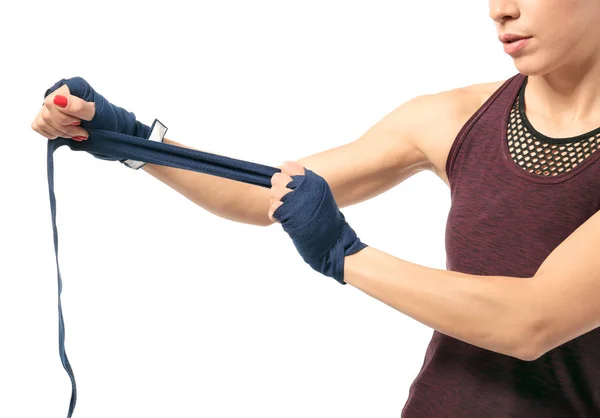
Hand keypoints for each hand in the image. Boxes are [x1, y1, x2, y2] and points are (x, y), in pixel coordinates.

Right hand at [40, 76, 152, 162]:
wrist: (110, 130)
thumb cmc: (106, 120)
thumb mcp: (97, 113)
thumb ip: (79, 106)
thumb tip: (58, 100)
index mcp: (73, 85)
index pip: (55, 103)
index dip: (67, 118)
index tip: (82, 122)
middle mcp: (59, 91)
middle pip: (48, 114)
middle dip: (66, 128)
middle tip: (82, 131)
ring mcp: (50, 104)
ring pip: (42, 121)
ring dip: (61, 133)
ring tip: (77, 133)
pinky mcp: (45, 115)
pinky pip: (38, 125)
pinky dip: (51, 134)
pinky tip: (65, 133)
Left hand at [269, 161, 367, 283]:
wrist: (333, 241)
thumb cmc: (326, 219)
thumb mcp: (320, 194)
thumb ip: (305, 183)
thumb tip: (285, 175)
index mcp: (313, 180)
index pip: (288, 165)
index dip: (286, 175)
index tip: (290, 185)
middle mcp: (304, 187)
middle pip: (276, 178)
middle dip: (278, 188)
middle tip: (287, 200)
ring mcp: (295, 201)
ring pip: (273, 193)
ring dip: (277, 202)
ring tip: (288, 211)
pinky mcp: (288, 216)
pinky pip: (272, 209)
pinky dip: (276, 215)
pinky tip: (285, 219)